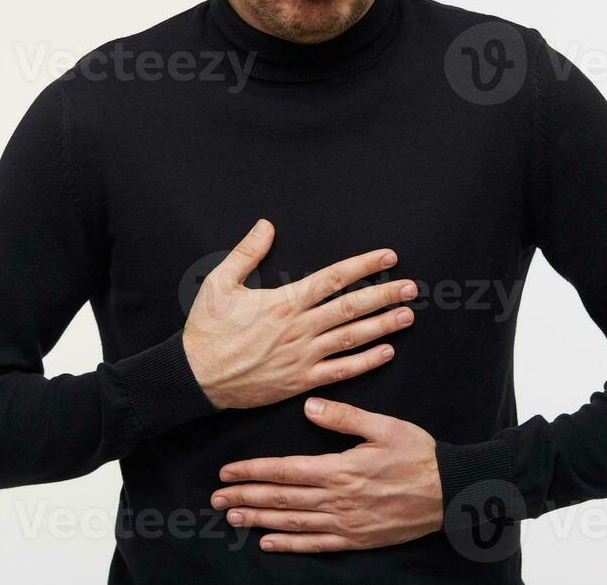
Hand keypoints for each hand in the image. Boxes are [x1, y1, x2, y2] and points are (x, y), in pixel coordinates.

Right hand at [182, 219, 417, 410]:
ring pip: (352, 339)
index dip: (363, 266)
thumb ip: (246, 252)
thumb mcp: (219, 283)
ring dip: (383, 326)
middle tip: (411, 287)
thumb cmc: (207, 330)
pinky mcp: (301, 382)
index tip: (387, 256)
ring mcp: (303, 357)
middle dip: (384, 294)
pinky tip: (386, 351)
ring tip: (407, 315)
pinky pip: (341, 371)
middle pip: (351, 307)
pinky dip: (366, 362)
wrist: (195, 378)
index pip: (333, 278)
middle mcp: (299, 328)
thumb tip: (266, 225)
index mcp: (283, 302)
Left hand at [210, 397, 444, 552]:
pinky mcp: (357, 539)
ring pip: (292, 523)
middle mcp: (338, 500)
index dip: (253, 471)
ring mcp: (346, 523)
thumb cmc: (419, 455)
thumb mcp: (384, 427)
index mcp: (341, 469)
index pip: (285, 471)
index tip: (227, 472)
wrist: (450, 492)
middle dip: (245, 497)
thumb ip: (345, 417)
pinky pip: (316, 545)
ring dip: (259, 519)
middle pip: (281, 498)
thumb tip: (310, 407)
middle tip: (216, 498)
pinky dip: (289, 545)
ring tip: (233, 517)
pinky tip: (268, 542)